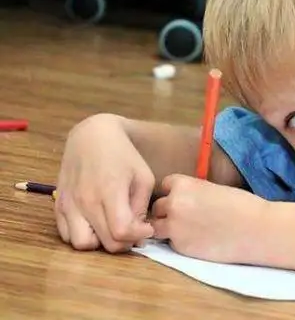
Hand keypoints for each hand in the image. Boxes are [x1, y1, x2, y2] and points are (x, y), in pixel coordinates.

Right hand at [55, 114, 154, 252]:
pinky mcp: (59, 205)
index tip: (147, 229)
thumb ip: (141, 206)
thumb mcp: (143, 176)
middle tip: (133, 230)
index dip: (138, 236)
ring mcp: (69, 204)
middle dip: (124, 242)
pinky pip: (67, 236)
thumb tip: (139, 231)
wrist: (92, 136)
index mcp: (110, 191)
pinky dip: (83, 236)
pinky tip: (96, 224)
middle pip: (105, 243)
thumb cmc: (123, 155)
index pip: (121, 231)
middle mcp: (86, 201)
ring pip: (82, 245)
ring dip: (100, 243)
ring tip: (112, 228)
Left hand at [150, 174, 267, 263]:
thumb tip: (184, 198)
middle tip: (186, 217)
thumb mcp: (213, 188)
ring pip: (157, 227)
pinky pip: (171, 243)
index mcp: (183, 185)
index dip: (173, 192)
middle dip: (167, 211)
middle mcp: (173, 205)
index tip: (184, 198)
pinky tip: (198, 240)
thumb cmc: (241, 205)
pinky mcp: (180, 248)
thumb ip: (193, 192)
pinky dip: (180, 242)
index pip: (165, 185)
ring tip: (187, 230)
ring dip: (167, 228)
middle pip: (157, 207)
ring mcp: (174, 228)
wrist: (255, 229)